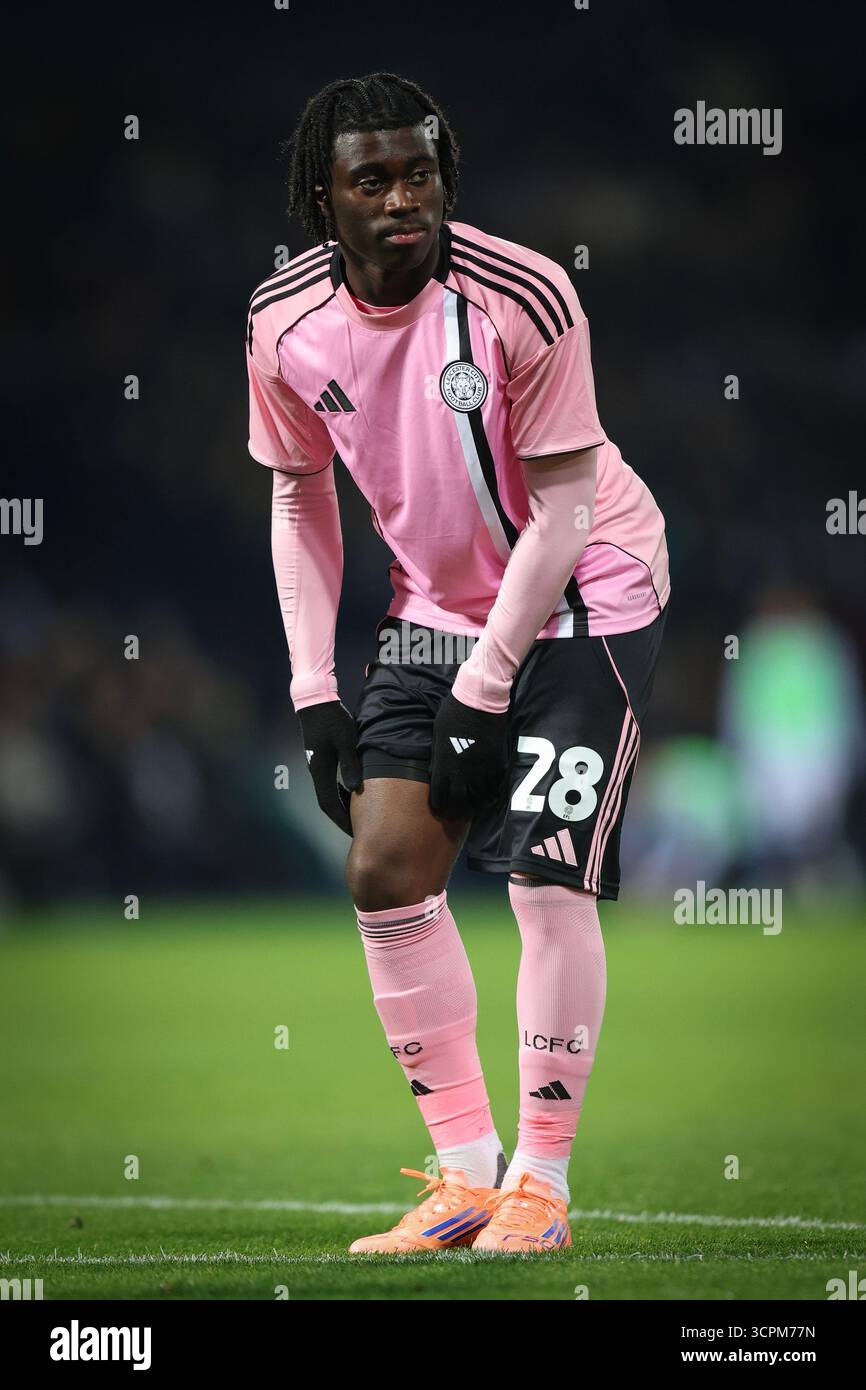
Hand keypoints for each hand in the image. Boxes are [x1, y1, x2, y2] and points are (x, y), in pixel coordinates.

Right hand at [297, 700, 361, 835]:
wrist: (315, 702)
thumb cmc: (332, 720)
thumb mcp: (346, 741)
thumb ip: (350, 764)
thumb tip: (354, 789)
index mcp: (321, 770)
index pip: (330, 804)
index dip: (342, 820)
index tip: (355, 831)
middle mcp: (316, 772)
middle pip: (327, 803)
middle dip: (341, 817)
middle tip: (358, 829)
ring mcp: (316, 766)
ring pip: (327, 793)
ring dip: (340, 806)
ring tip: (356, 815)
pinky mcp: (320, 759)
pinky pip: (329, 783)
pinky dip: (339, 793)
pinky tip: (351, 792)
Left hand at [429, 691, 509, 818]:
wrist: (480, 701)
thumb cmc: (454, 713)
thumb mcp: (438, 735)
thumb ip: (438, 756)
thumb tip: (436, 770)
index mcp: (443, 765)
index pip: (439, 795)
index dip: (440, 805)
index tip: (441, 808)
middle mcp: (461, 772)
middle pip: (460, 802)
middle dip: (458, 810)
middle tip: (459, 812)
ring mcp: (480, 769)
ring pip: (479, 797)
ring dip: (476, 803)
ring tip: (475, 805)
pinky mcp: (495, 763)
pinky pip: (493, 785)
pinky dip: (490, 792)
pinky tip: (489, 793)